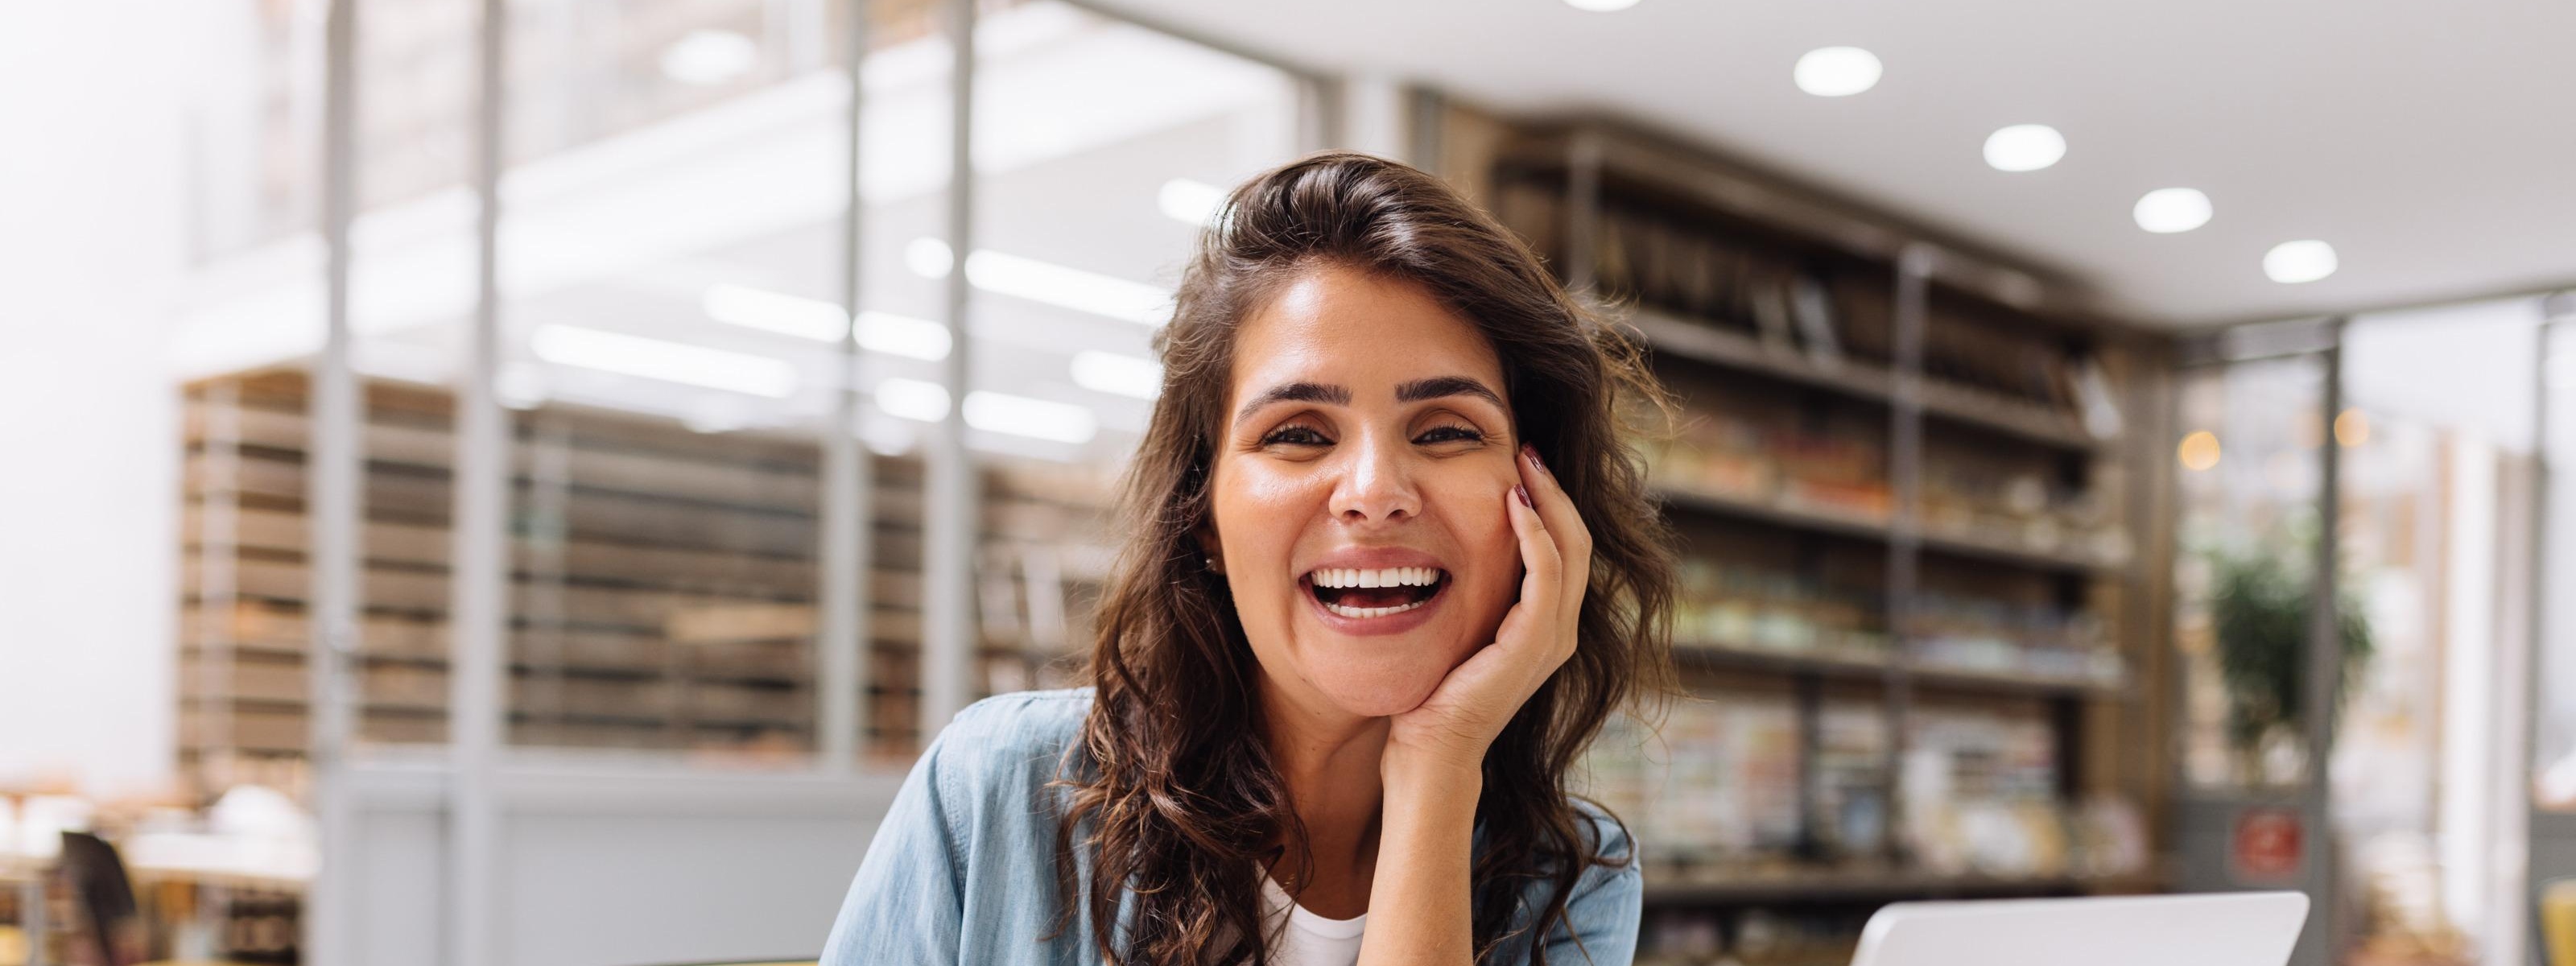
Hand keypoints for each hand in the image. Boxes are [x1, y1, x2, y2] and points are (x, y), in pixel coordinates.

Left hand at [1387, 444, 1592, 772]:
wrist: (1430, 749)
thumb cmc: (1434, 692)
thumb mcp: (1460, 627)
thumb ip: (1474, 593)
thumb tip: (1448, 545)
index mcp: (1546, 624)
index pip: (1565, 548)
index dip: (1550, 502)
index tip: (1522, 463)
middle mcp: (1560, 629)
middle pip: (1579, 540)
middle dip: (1555, 490)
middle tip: (1528, 450)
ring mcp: (1553, 637)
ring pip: (1571, 549)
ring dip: (1548, 500)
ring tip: (1524, 463)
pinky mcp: (1535, 643)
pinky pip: (1546, 574)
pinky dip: (1535, 533)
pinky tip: (1513, 504)